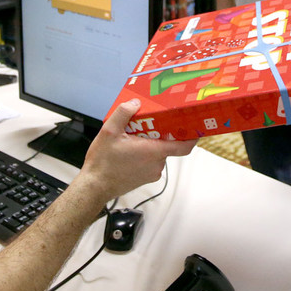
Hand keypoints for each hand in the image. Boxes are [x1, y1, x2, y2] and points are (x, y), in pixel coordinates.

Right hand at [79, 100, 196, 202]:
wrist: (95, 187)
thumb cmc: (103, 163)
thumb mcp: (109, 131)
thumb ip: (124, 114)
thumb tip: (135, 103)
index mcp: (153, 151)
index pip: (183, 146)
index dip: (192, 136)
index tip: (195, 127)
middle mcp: (157, 164)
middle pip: (167, 145)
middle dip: (159, 133)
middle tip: (146, 123)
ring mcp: (152, 173)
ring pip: (157, 153)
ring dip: (149, 144)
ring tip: (132, 137)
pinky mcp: (146, 178)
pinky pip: (151, 161)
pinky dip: (144, 154)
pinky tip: (129, 149)